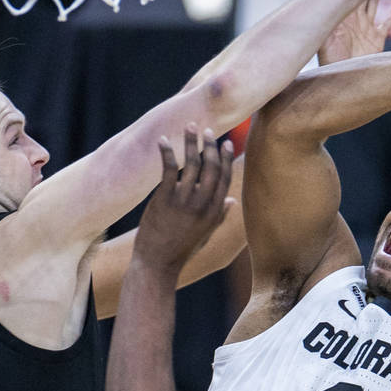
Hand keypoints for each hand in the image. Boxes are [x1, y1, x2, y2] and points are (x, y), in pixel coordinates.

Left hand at [134, 125, 234, 271]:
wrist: (158, 263)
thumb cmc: (181, 250)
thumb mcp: (205, 235)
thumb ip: (219, 216)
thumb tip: (232, 201)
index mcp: (214, 212)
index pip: (224, 178)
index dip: (225, 158)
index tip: (225, 142)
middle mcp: (202, 204)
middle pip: (211, 167)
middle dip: (210, 145)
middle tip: (206, 130)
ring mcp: (184, 201)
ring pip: (192, 164)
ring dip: (191, 142)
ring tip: (190, 127)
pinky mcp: (165, 199)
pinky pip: (169, 169)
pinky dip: (167, 151)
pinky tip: (163, 140)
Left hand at [318, 0, 390, 65]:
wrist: (342, 82)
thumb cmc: (330, 62)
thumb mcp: (325, 39)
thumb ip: (325, 22)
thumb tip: (319, 5)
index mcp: (343, 16)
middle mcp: (355, 19)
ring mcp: (366, 28)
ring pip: (375, 4)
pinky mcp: (377, 39)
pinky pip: (388, 22)